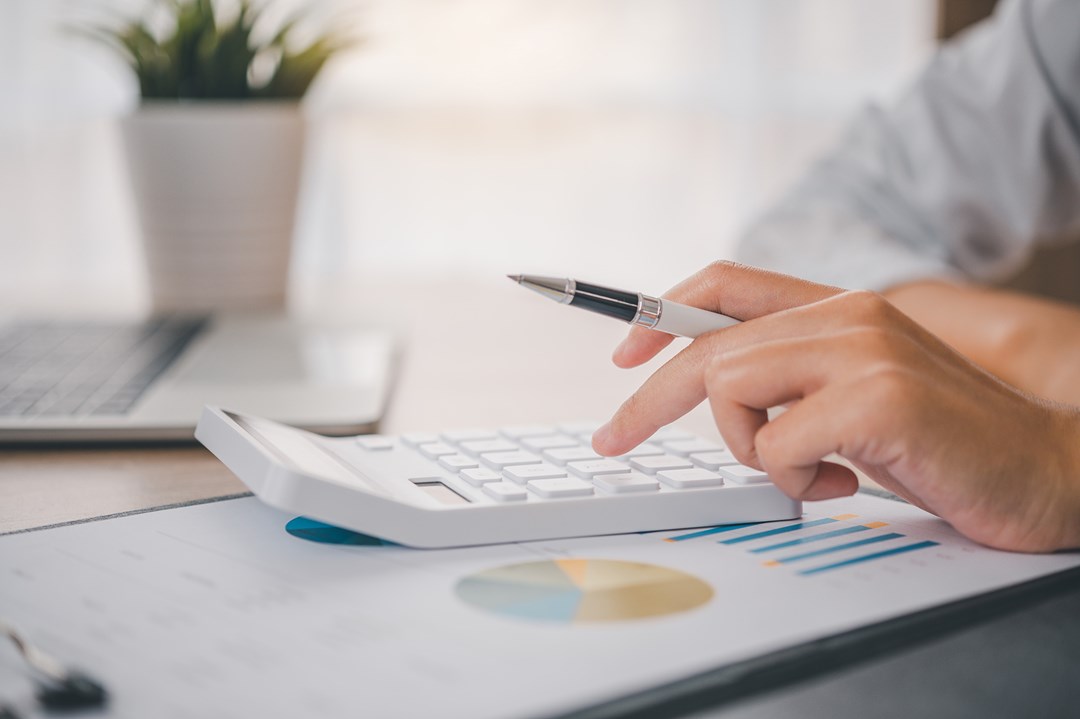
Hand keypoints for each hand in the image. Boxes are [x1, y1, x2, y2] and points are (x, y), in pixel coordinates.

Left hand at [592, 262, 1079, 551]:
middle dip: (647, 399)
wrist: (1049, 470)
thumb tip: (712, 387)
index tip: (622, 356)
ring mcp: (864, 350)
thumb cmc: (941, 443)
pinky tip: (848, 484)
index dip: (661, 313)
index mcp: (839, 309)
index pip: (726, 283)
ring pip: (731, 388)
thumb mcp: (853, 398)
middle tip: (612, 440)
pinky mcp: (880, 396)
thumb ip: (793, 381)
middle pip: (707, 344)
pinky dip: (794, 479)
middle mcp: (848, 315)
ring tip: (811, 471)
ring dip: (748, 448)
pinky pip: (775, 443)